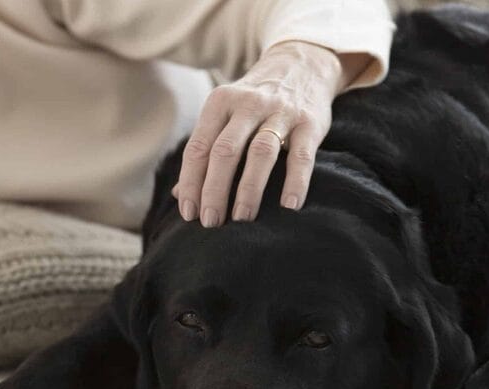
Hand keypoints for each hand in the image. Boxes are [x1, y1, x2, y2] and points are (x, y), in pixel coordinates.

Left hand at [173, 41, 367, 225]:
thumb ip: (204, 151)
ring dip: (248, 190)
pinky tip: (288, 206)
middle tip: (211, 222)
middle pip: (224, 152)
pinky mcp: (310, 122)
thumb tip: (179, 193)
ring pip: (260, 153)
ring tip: (241, 219)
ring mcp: (280, 112)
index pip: (198, 148)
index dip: (191, 183)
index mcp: (219, 103)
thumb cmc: (253, 103)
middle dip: (214, 191)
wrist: (301, 64)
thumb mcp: (224, 115)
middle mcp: (248, 104)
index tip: (189, 213)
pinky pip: (301, 156)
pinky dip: (295, 182)